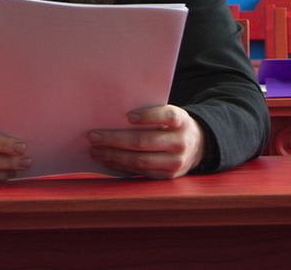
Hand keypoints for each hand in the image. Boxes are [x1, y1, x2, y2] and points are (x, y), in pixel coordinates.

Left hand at [87, 105, 205, 178]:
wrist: (197, 146)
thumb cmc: (172, 125)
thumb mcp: (170, 115)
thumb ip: (152, 114)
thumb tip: (114, 116)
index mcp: (182, 121)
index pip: (167, 116)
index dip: (149, 116)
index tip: (128, 116)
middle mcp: (181, 142)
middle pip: (145, 141)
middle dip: (116, 139)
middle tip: (94, 136)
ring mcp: (175, 162)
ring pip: (140, 160)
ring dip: (114, 156)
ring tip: (96, 150)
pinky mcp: (168, 176)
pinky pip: (141, 172)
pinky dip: (121, 166)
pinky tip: (107, 161)